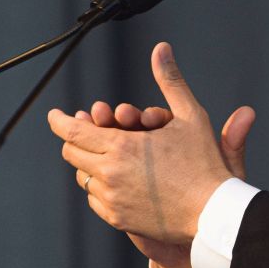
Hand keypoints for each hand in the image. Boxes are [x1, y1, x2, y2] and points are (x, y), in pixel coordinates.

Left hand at [49, 43, 254, 267]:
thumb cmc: (205, 163)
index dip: (59, 121)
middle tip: (85, 130)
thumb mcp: (190, 115)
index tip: (55, 114)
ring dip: (88, 162)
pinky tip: (115, 178)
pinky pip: (94, 199)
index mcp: (121, 147)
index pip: (73, 132)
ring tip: (103, 153)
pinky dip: (99, 186)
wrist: (213, 212)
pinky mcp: (118, 218)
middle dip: (75, 139)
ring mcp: (112, 199)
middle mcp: (110, 173)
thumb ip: (170, 80)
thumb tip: (161, 49)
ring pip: (82, 176)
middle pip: (72, 153)